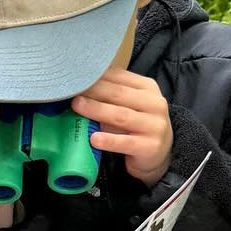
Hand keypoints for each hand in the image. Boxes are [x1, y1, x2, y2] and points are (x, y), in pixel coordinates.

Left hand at [72, 69, 172, 186]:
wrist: (158, 152)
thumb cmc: (136, 125)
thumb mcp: (130, 105)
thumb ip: (111, 95)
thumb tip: (78, 85)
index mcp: (148, 88)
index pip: (120, 78)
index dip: (97, 77)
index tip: (76, 77)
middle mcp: (154, 104)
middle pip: (119, 94)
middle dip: (94, 91)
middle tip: (72, 90)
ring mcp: (154, 125)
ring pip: (121, 116)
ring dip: (97, 110)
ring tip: (77, 106)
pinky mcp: (150, 146)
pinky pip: (125, 142)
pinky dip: (108, 140)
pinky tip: (94, 139)